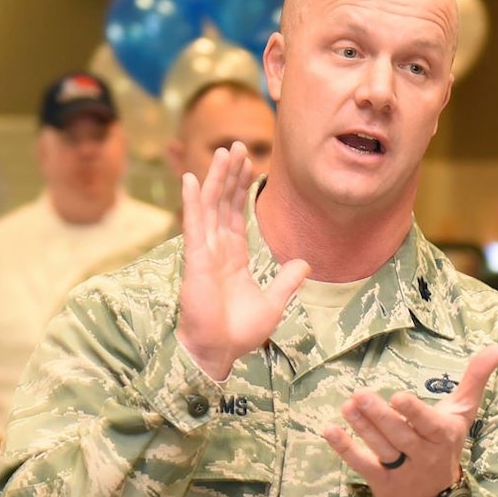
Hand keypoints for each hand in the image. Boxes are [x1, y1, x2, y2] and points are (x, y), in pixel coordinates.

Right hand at [177, 144, 308, 381]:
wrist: (220, 351)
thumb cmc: (239, 331)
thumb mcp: (274, 302)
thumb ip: (287, 280)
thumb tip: (305, 263)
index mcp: (233, 255)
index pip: (236, 213)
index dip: (242, 188)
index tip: (251, 163)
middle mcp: (216, 248)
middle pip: (223, 202)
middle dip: (230, 174)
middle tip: (237, 145)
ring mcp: (204, 252)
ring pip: (210, 206)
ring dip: (216, 178)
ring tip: (223, 151)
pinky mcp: (195, 259)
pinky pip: (193, 226)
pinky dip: (193, 202)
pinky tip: (192, 180)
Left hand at [324, 345, 497, 496]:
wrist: (438, 495)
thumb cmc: (446, 442)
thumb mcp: (463, 412)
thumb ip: (476, 379)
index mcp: (442, 436)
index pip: (427, 424)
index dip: (413, 412)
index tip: (398, 397)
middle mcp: (423, 455)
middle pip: (400, 435)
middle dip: (380, 416)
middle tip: (360, 394)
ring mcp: (402, 470)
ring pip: (381, 448)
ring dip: (362, 427)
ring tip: (347, 406)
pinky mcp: (381, 481)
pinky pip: (362, 464)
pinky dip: (345, 448)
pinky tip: (330, 430)